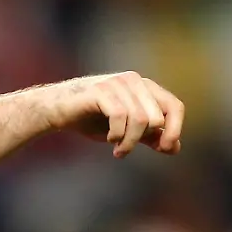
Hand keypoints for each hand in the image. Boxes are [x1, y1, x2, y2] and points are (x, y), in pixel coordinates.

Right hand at [35, 72, 184, 157]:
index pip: (175, 106)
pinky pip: (121, 117)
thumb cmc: (90, 118)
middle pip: (157, 117)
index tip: (164, 149)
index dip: (175, 130)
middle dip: (144, 140)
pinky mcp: (100, 91)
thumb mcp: (126, 130)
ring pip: (141, 120)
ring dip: (130, 142)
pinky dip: (118, 135)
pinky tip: (110, 140)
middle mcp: (133, 80)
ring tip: (119, 150)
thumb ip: (149, 136)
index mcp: (144, 86)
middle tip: (126, 150)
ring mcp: (117, 83)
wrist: (55, 110)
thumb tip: (174, 147)